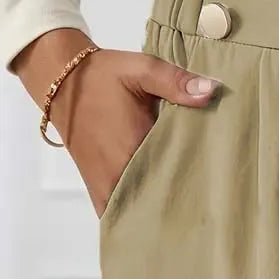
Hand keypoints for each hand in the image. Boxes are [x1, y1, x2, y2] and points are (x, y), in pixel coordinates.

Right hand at [12, 29, 218, 217]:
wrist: (61, 81)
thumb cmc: (103, 76)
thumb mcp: (142, 69)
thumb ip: (176, 82)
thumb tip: (212, 91)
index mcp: (134, 149)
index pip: (175, 178)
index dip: (197, 181)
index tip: (218, 182)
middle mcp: (118, 174)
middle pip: (158, 199)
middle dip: (181, 197)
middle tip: (208, 193)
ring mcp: (105, 183)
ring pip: (138, 207)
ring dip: (159, 205)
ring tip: (187, 200)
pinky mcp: (96, 184)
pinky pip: (119, 208)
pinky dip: (137, 208)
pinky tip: (157, 204)